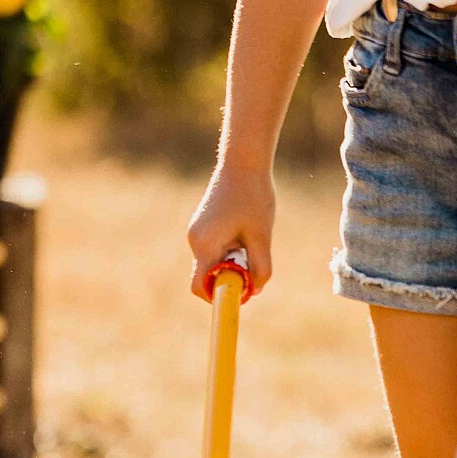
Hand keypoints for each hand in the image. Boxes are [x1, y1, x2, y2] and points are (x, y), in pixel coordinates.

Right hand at [187, 162, 276, 300]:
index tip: (243, 288)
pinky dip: (232, 249)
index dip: (220, 295)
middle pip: (210, 276)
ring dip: (235, 260)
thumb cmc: (253, 197)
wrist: (243, 162)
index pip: (200, 287)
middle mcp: (195, 241)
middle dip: (233, 275)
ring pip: (215, 262)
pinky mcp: (203, 226)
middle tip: (254, 255)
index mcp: (205, 245)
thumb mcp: (262, 237)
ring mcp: (197, 233)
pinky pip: (216, 249)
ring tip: (251, 236)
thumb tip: (255, 291)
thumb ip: (260, 268)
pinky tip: (246, 228)